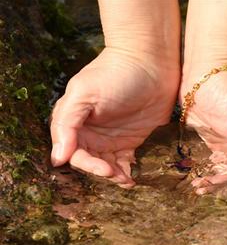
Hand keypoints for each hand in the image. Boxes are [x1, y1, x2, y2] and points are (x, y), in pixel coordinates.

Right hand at [50, 48, 178, 186]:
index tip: (104, 169)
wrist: (151, 63)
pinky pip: (124, 162)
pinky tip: (132, 178)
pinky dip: (126, 172)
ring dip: (114, 177)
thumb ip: (66, 123)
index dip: (87, 164)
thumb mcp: (84, 93)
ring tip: (126, 181)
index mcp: (75, 122)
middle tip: (116, 176)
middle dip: (101, 173)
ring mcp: (111, 137)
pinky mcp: (131, 140)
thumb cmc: (115, 74)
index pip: (74, 152)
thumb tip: (58, 158)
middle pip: (90, 162)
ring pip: (107, 165)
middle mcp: (90, 132)